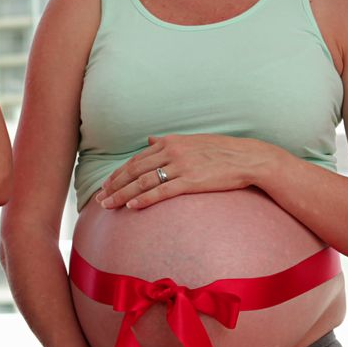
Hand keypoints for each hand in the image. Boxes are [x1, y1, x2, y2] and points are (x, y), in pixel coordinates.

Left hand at [93, 134, 275, 209]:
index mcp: (171, 142)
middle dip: (114, 185)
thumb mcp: (192, 141)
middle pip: (134, 170)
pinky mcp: (191, 181)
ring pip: (143, 181)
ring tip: (108, 205)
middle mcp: (172, 152)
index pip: (137, 159)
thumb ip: (168, 142)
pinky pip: (161, 191)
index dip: (118, 173)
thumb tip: (149, 140)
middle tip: (99, 198)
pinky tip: (131, 206)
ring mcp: (181, 166)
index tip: (106, 185)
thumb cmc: (222, 151)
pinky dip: (144, 199)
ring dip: (122, 194)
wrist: (248, 158)